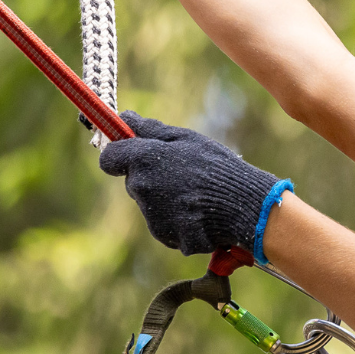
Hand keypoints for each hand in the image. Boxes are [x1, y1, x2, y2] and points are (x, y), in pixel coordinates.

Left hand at [100, 112, 284, 256]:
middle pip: (133, 182)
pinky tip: (201, 213)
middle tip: (184, 174)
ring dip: (166, 200)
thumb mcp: (187, 139)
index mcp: (142, 160)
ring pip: (150, 205)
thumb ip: (150, 129)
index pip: (109, 159)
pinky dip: (179, 221)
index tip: (134, 154)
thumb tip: (125, 116)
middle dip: (151, 178)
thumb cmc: (217, 165)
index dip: (120, 155)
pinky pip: (166, 226)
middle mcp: (140, 189)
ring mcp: (152, 216)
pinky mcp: (166, 237)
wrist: (245, 205)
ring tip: (197, 195)